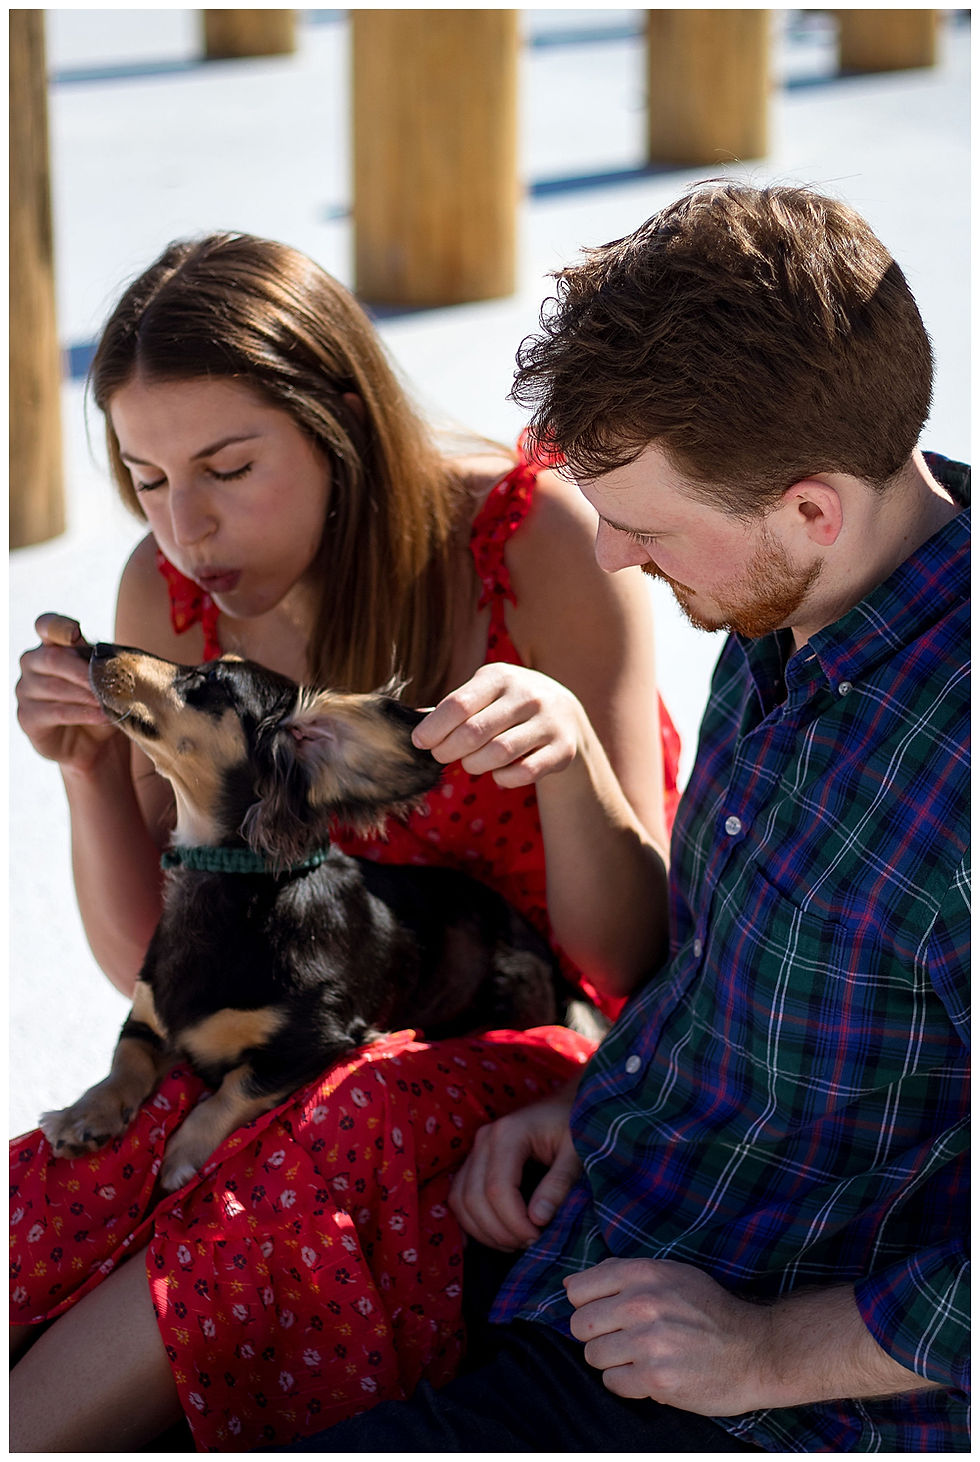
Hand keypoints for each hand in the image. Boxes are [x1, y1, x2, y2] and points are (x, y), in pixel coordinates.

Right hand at [16, 614, 114, 770]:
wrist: (95, 741)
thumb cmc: (100, 701)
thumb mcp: (106, 680)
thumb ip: (105, 666)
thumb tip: (117, 662)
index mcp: (52, 645)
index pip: (47, 625)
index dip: (59, 626)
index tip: (76, 634)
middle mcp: (32, 663)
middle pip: (52, 658)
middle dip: (83, 671)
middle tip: (108, 683)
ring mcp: (25, 690)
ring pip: (54, 687)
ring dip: (86, 695)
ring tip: (110, 703)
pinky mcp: (27, 717)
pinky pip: (55, 712)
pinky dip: (83, 714)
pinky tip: (102, 717)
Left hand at [413, 664, 584, 787]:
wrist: (566, 715)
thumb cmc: (509, 704)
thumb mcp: (485, 693)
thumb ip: (453, 706)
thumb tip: (414, 720)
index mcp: (500, 676)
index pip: (458, 704)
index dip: (433, 728)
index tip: (420, 742)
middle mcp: (527, 695)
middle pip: (474, 732)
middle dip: (448, 750)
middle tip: (441, 756)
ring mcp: (548, 722)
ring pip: (498, 754)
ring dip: (474, 764)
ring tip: (470, 762)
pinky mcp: (562, 749)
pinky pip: (522, 773)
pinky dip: (502, 778)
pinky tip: (498, 773)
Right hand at [449, 1084, 581, 1249]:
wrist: (565, 1106)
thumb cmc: (575, 1127)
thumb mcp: (576, 1153)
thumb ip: (559, 1183)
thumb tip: (537, 1219)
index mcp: (509, 1133)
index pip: (497, 1189)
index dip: (514, 1222)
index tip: (538, 1237)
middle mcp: (485, 1138)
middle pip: (473, 1198)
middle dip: (499, 1231)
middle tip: (529, 1244)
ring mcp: (476, 1149)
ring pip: (460, 1200)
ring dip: (483, 1231)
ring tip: (515, 1242)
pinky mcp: (474, 1161)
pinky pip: (459, 1197)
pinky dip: (471, 1222)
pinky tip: (495, 1236)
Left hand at [566, 1257, 774, 1415]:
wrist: (755, 1349)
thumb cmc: (710, 1310)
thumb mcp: (670, 1274)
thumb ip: (619, 1274)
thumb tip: (569, 1285)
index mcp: (642, 1273)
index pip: (578, 1289)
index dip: (587, 1304)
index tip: (605, 1313)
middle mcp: (641, 1304)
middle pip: (579, 1325)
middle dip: (596, 1335)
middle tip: (622, 1339)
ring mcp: (648, 1342)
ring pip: (593, 1356)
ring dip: (612, 1361)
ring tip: (639, 1356)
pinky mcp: (656, 1378)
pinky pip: (613, 1383)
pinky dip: (627, 1383)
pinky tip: (650, 1374)